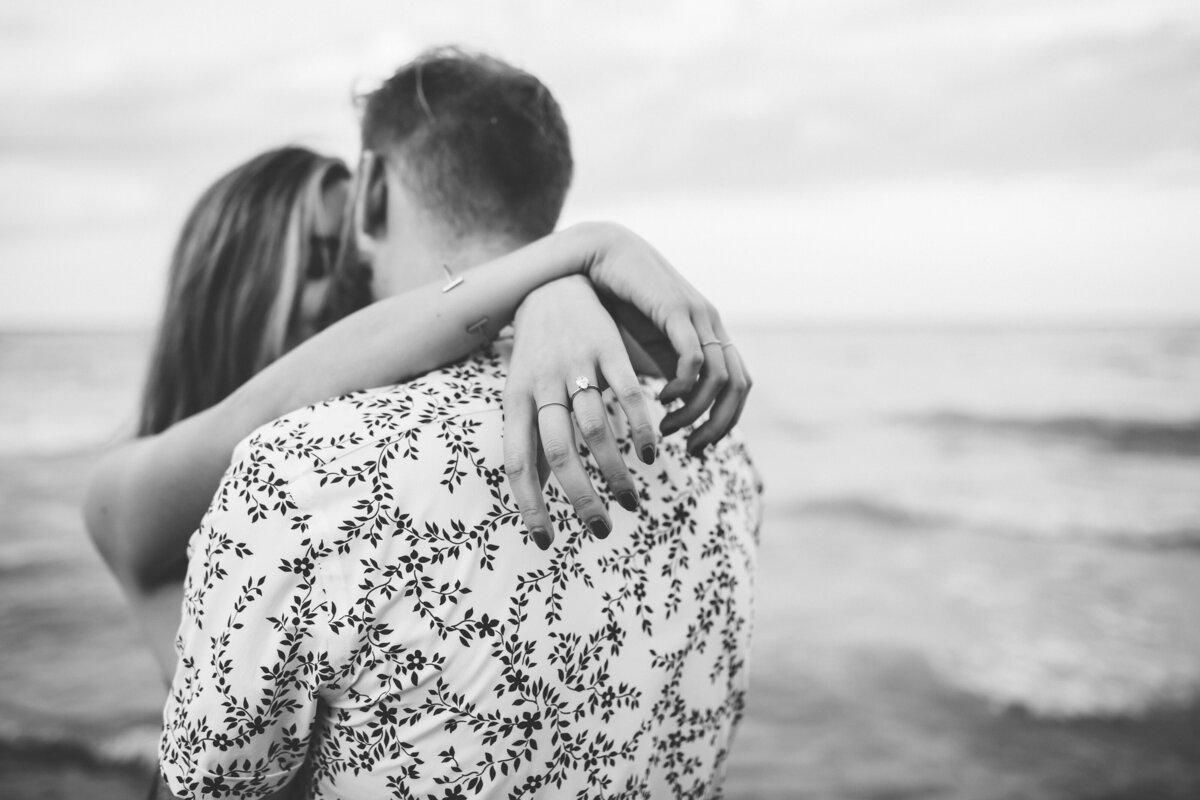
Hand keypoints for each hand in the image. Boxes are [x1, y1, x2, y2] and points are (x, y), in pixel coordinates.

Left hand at [503, 276, 657, 548]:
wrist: (553, 288)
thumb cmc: (536, 357)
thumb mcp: (522, 396)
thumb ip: (532, 440)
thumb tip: (536, 496)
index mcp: (515, 400)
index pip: (518, 462)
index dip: (530, 505)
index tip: (546, 541)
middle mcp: (543, 384)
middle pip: (558, 450)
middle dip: (580, 497)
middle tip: (600, 529)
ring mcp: (576, 366)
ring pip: (594, 428)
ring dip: (614, 471)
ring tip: (628, 501)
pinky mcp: (609, 350)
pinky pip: (628, 396)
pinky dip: (641, 428)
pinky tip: (650, 455)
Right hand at [579, 222, 751, 452]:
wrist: (604, 254)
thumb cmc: (623, 301)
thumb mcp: (652, 345)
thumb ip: (668, 373)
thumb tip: (680, 409)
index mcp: (710, 334)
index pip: (739, 386)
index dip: (725, 421)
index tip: (697, 447)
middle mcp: (712, 325)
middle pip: (739, 386)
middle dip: (719, 425)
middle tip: (692, 449)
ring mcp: (698, 315)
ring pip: (719, 377)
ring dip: (695, 411)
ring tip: (666, 426)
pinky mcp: (676, 310)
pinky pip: (694, 357)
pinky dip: (682, 386)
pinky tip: (659, 397)